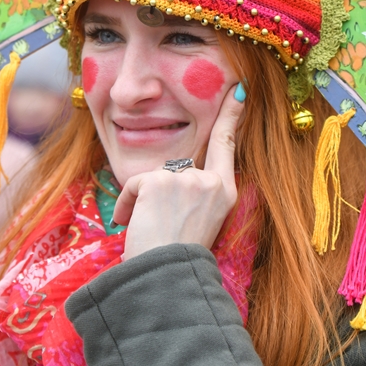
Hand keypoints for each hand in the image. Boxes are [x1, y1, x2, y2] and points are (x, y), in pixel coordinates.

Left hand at [112, 86, 245, 260]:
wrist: (164, 276)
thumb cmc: (176, 256)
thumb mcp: (200, 220)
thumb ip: (195, 190)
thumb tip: (177, 171)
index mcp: (224, 193)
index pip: (226, 145)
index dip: (231, 116)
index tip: (239, 90)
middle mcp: (210, 182)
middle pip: (179, 166)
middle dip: (160, 189)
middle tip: (162, 223)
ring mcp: (186, 180)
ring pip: (153, 178)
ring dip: (142, 203)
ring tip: (150, 232)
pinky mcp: (159, 181)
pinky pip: (134, 184)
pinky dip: (126, 205)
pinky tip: (131, 226)